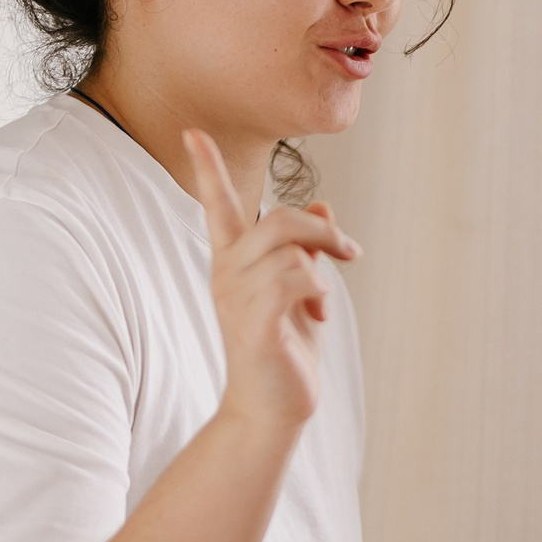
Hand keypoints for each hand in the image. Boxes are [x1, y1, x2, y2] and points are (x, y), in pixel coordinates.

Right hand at [185, 129, 359, 433]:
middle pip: (279, 219)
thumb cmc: (285, 350)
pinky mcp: (253, 322)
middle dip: (323, 231)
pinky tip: (317, 316)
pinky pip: (296, 279)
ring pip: (291, 250)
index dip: (207, 169)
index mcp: (234, 263)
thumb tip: (323, 205)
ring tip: (320, 305)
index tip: (193, 132)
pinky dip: (319, 292)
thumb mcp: (301, 292)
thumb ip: (307, 250)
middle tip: (348, 252)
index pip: (218, 207)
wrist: (273, 409)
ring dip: (322, 272)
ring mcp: (236, 297)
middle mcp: (228, 274)